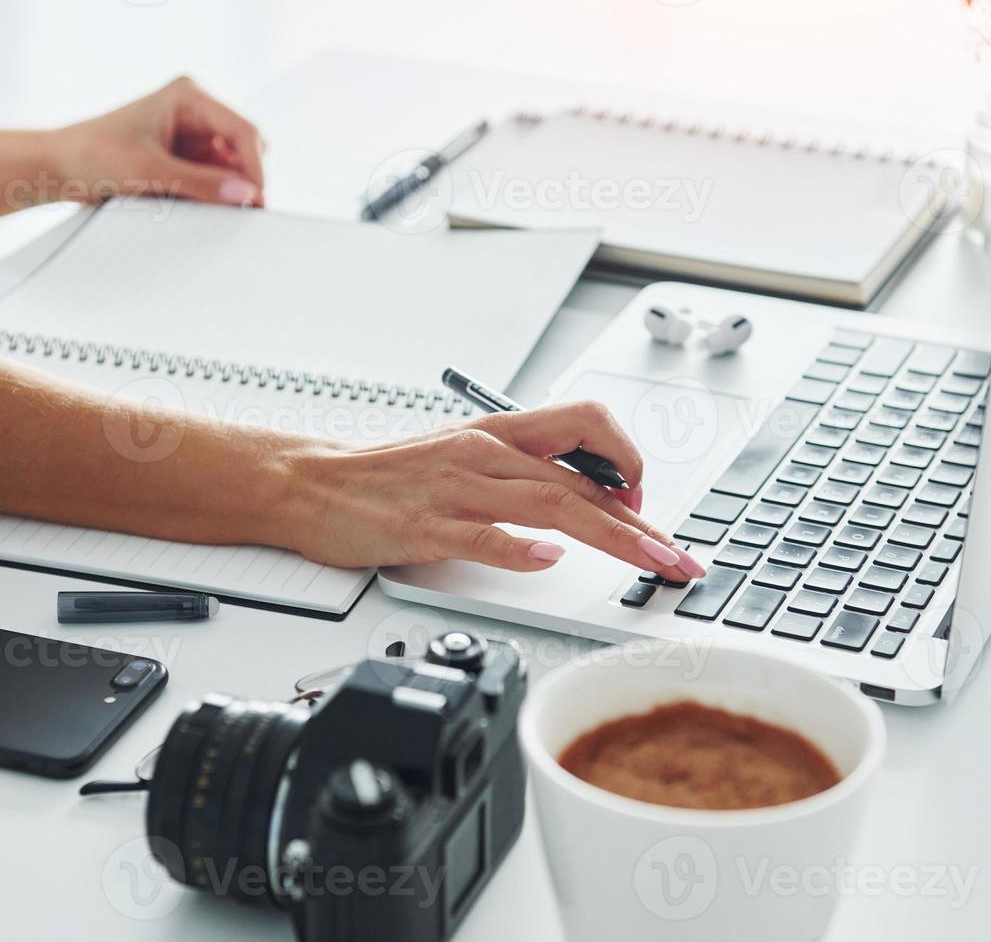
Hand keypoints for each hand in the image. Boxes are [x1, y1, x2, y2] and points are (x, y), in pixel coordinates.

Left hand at [51, 76, 265, 207]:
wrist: (56, 168)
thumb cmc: (90, 155)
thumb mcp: (150, 172)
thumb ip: (201, 184)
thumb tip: (245, 194)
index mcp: (188, 96)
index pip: (241, 130)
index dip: (255, 167)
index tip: (256, 199)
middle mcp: (193, 111)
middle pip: (242, 148)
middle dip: (243, 179)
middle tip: (240, 210)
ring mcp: (189, 135)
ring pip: (230, 167)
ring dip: (225, 188)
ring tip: (207, 207)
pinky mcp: (182, 158)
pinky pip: (212, 179)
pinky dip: (211, 194)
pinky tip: (196, 205)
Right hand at [275, 403, 708, 581]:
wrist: (312, 480)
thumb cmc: (387, 476)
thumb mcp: (463, 458)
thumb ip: (519, 475)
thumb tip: (577, 503)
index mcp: (498, 434)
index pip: (587, 429)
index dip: (630, 463)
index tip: (646, 507)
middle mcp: (485, 454)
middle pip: (583, 482)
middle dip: (642, 524)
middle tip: (679, 558)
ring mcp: (456, 489)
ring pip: (550, 504)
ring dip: (611, 536)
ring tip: (649, 562)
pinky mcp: (424, 526)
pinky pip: (481, 534)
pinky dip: (519, 548)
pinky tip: (548, 560)